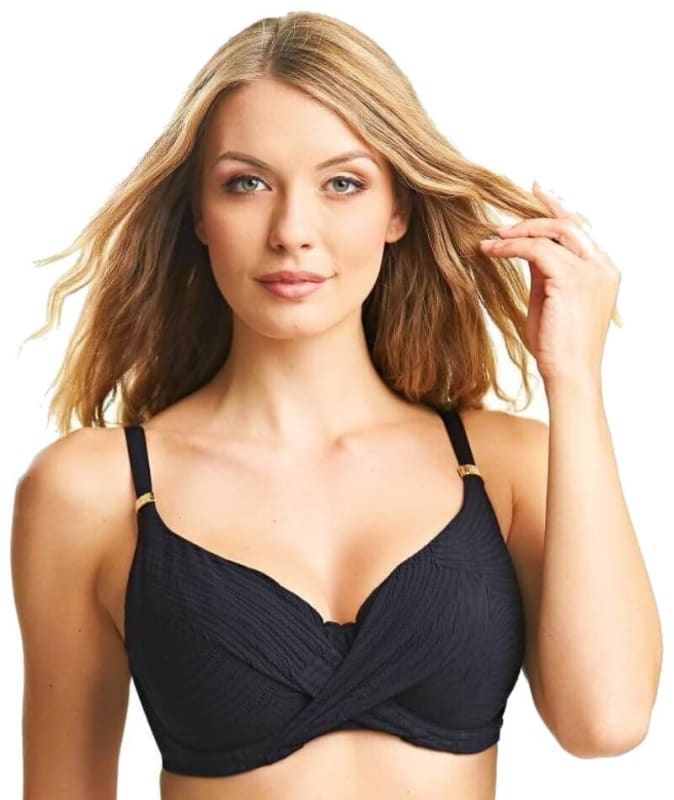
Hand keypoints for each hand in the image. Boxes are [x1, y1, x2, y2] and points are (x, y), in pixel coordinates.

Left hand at [479, 182, 620, 387]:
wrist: (570, 374)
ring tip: (494, 236)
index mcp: (604, 270)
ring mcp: (592, 271)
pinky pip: (537, 249)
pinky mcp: (572, 278)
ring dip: (520, 229)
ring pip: (555, 230)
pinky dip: (511, 246)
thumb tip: (526, 248)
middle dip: (540, 208)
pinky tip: (492, 250)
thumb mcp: (551, 299)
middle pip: (572, 222)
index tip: (539, 193)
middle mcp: (603, 266)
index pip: (582, 229)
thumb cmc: (559, 345)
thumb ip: (545, 272)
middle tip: (512, 204)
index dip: (560, 208)